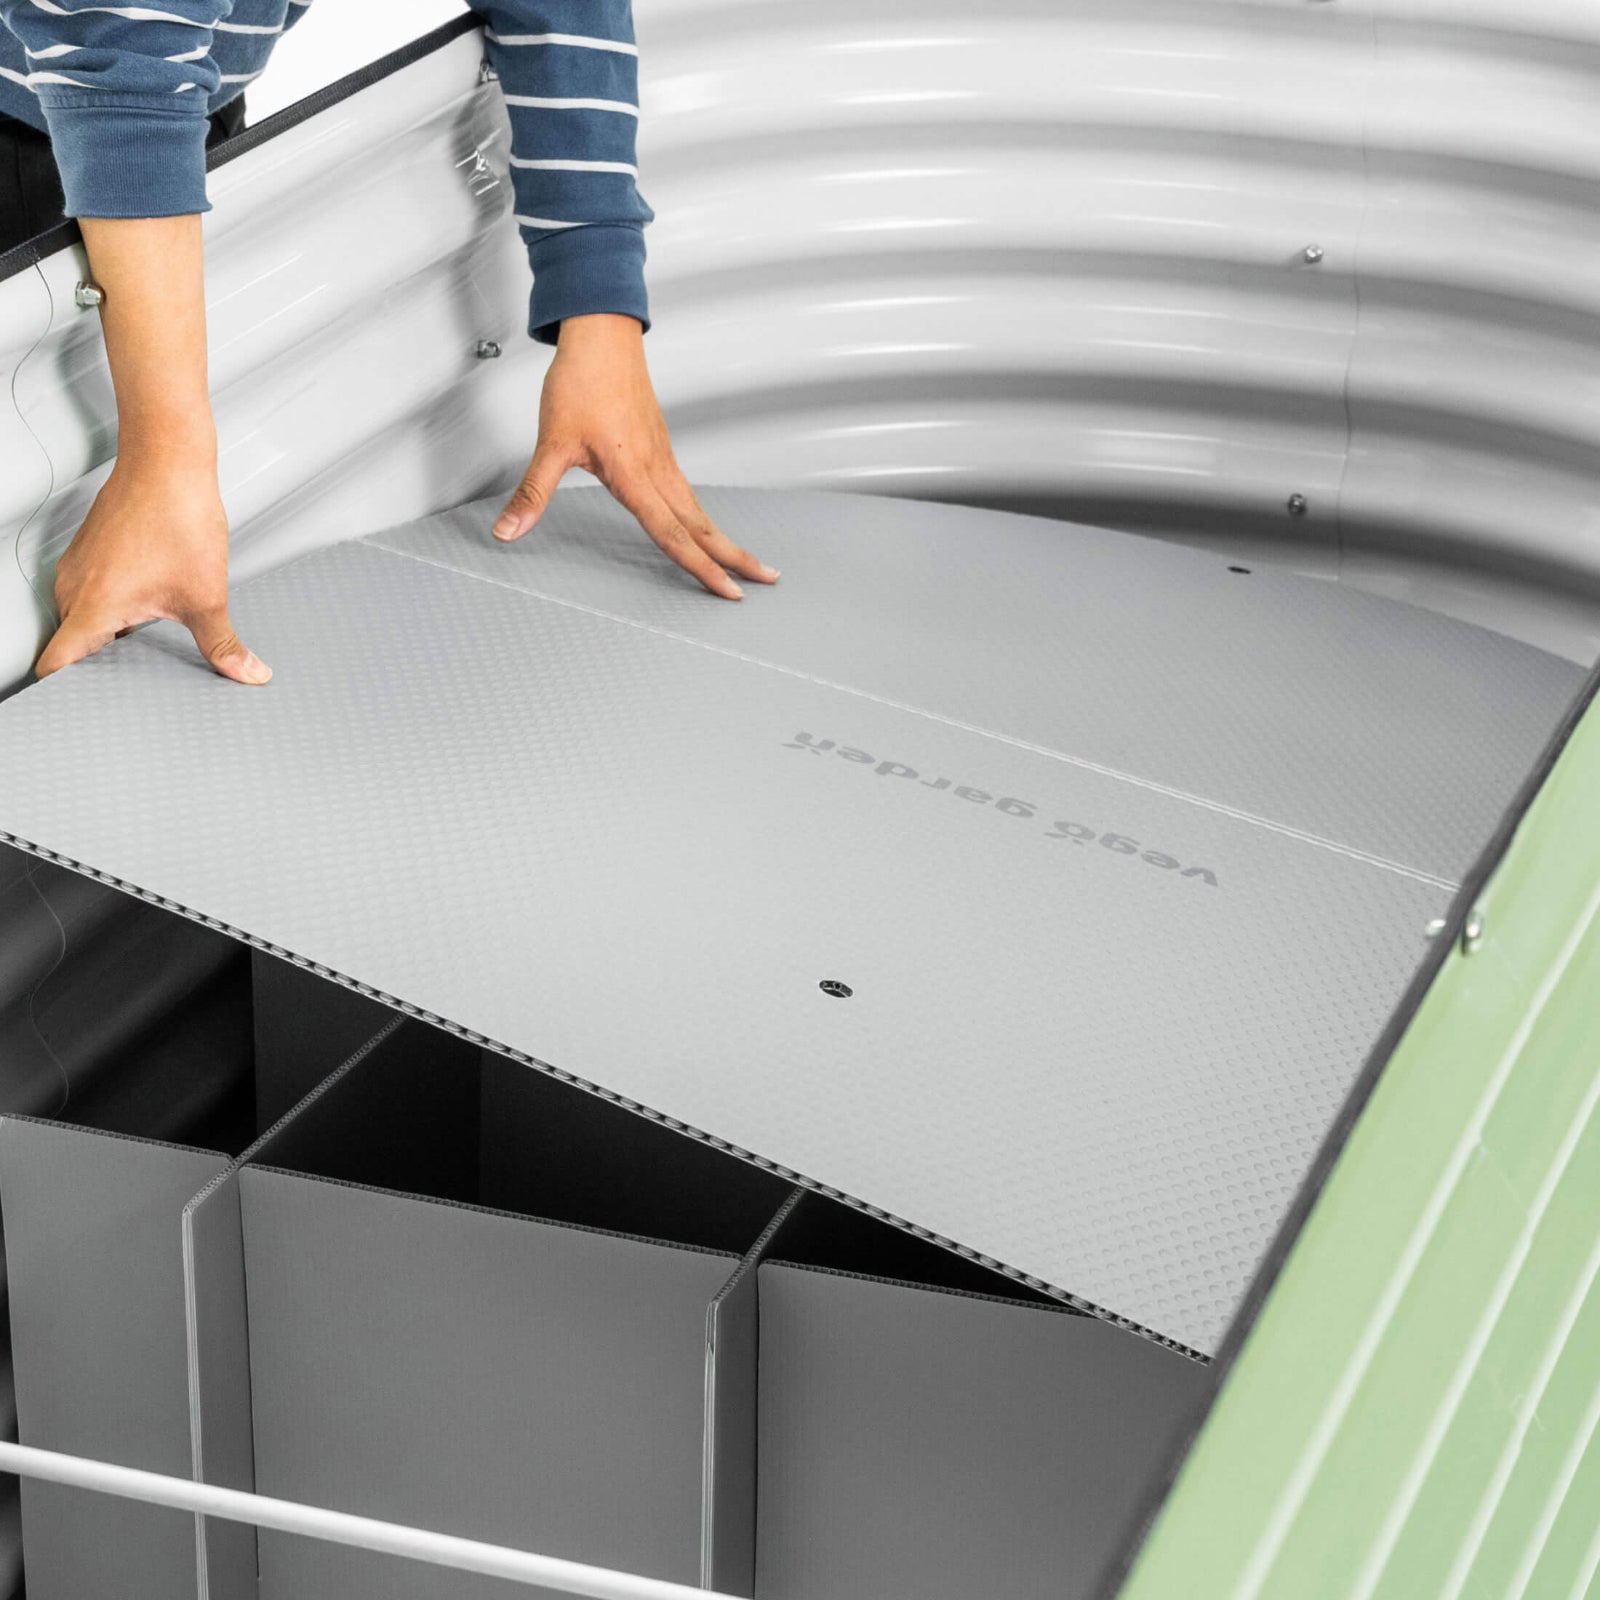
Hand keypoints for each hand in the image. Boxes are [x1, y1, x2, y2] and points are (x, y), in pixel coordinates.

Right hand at [35, 458, 269, 683]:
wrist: (167, 462)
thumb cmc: (176, 517)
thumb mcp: (206, 596)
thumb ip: (222, 645)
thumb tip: (247, 674)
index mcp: (91, 608)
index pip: (55, 665)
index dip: (67, 694)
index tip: (90, 709)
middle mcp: (73, 589)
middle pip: (74, 648)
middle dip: (103, 671)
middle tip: (137, 692)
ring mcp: (78, 570)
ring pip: (85, 620)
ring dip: (112, 638)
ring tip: (148, 653)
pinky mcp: (89, 554)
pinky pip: (92, 596)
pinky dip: (115, 612)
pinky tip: (149, 613)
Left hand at [491, 314, 778, 598]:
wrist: (602, 335)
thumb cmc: (581, 381)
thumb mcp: (551, 443)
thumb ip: (532, 494)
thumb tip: (508, 529)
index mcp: (634, 475)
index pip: (672, 534)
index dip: (700, 567)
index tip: (727, 590)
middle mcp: (657, 469)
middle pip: (702, 525)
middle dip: (735, 557)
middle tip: (766, 579)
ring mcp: (663, 458)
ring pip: (700, 509)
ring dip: (724, 538)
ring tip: (745, 561)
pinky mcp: (661, 447)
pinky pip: (689, 492)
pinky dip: (704, 517)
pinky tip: (704, 525)